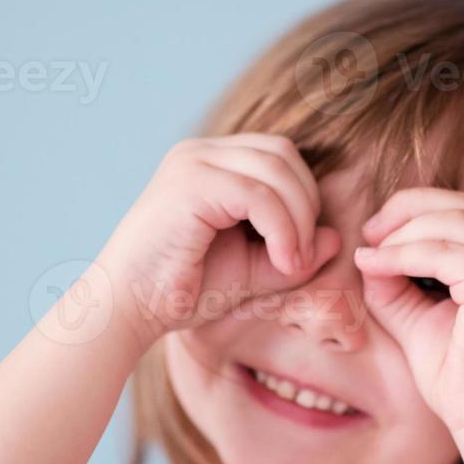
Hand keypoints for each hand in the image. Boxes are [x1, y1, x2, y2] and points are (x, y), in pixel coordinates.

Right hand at [96, 134, 341, 345]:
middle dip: (306, 205)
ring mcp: (192, 162)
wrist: (128, 310)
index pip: (279, 156)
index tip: (300, 252)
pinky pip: (258, 195)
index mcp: (211, 163)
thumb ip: (294, 253)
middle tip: (299, 259)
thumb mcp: (252, 271)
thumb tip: (334, 236)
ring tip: (290, 264)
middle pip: (283, 154)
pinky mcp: (190, 183)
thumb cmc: (182, 291)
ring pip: (276, 169)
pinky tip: (281, 262)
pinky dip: (283, 229)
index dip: (303, 198)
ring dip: (298, 220)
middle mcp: (200, 153)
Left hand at [354, 187, 463, 435]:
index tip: (378, 233)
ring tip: (371, 252)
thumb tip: (370, 249)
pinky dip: (404, 253)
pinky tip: (376, 265)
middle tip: (369, 232)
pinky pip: (445, 251)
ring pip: (454, 222)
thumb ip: (400, 282)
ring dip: (404, 232)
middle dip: (409, 209)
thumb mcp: (422, 318)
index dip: (421, 211)